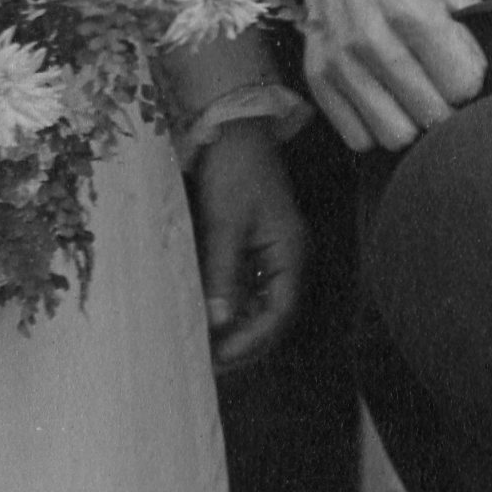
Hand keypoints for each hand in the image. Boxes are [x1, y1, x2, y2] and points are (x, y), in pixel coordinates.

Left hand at [189, 121, 308, 369]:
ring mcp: (269, 253)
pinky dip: (226, 305)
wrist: (232, 129)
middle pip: (270, 314)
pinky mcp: (251, 247)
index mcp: (290, 254)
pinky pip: (243, 286)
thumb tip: (218, 322)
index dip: (251, 339)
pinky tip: (203, 317)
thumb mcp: (225, 223)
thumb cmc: (234, 171)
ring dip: (232, 327)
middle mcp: (285, 259)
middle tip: (207, 362)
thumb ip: (223, 274)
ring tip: (201, 347)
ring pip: (256, 304)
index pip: (279, 312)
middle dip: (242, 341)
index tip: (220, 356)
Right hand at [282, 0, 487, 150]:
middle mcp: (372, 40)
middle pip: (432, 115)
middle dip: (446, 105)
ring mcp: (340, 61)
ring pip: (394, 135)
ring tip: (412, 97)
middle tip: (440, 85)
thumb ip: (469, 24)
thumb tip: (484, 74)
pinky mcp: (316, 75)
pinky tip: (381, 100)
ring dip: (411, 121)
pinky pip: (357, 136)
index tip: (462, 66)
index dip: (471, 79)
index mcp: (412, 10)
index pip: (463, 85)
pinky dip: (374, 126)